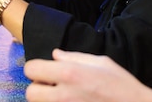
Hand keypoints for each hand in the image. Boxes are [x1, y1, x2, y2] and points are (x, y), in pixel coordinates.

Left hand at [24, 49, 151, 101]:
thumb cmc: (121, 84)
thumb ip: (74, 57)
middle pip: (30, 93)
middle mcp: (63, 95)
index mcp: (70, 73)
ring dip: (46, 101)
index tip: (46, 70)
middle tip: (51, 87)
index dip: (37, 68)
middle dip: (38, 88)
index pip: (31, 69)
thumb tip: (55, 55)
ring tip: (62, 97)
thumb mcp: (101, 62)